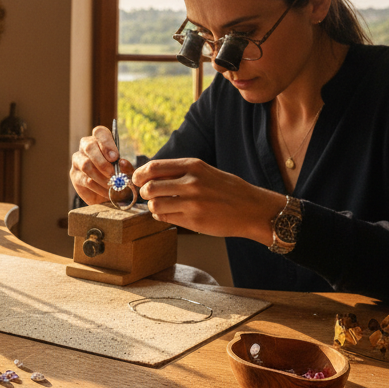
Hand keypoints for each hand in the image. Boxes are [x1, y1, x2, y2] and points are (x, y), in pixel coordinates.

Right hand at [70, 126, 134, 204]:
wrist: (111, 195)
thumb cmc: (119, 178)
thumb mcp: (127, 172)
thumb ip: (126, 167)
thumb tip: (121, 162)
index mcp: (101, 140)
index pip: (99, 132)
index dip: (106, 142)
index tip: (115, 157)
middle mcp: (86, 147)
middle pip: (89, 147)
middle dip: (102, 162)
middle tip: (113, 174)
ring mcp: (78, 160)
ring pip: (86, 165)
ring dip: (101, 177)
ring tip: (112, 186)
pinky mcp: (75, 175)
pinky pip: (85, 180)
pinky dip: (99, 188)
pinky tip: (107, 193)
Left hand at [132, 158, 285, 241]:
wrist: (251, 208)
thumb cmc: (226, 189)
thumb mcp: (204, 171)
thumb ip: (179, 172)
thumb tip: (148, 174)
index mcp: (193, 166)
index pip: (153, 167)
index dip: (139, 174)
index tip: (137, 179)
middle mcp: (191, 183)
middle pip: (150, 187)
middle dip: (144, 193)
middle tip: (148, 195)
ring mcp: (192, 203)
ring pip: (155, 205)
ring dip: (153, 206)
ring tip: (162, 206)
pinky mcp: (194, 221)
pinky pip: (166, 218)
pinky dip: (163, 216)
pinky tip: (171, 214)